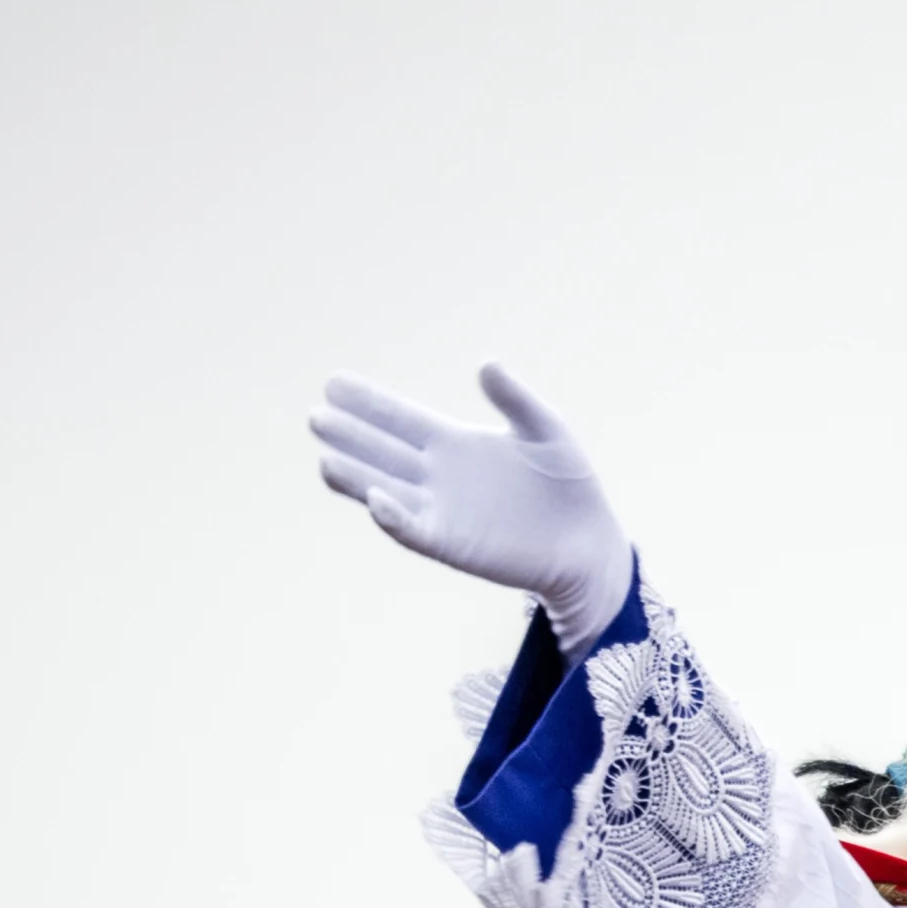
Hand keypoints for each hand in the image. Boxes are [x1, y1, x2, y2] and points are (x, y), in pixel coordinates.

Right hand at [310, 365, 633, 657]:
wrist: (589, 543)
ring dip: (357, 477)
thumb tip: (486, 364)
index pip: (400, 418)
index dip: (368, 402)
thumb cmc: (570, 485)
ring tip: (325, 459)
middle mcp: (437, 475)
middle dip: (350, 435)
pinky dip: (394, 518)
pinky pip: (414, 530)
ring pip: (386, 490)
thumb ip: (517, 400)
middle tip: (317, 416)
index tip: (334, 382)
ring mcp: (441, 510)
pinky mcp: (452, 543)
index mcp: (455, 442)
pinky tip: (376, 500)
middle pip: (382, 451)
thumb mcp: (547, 432)